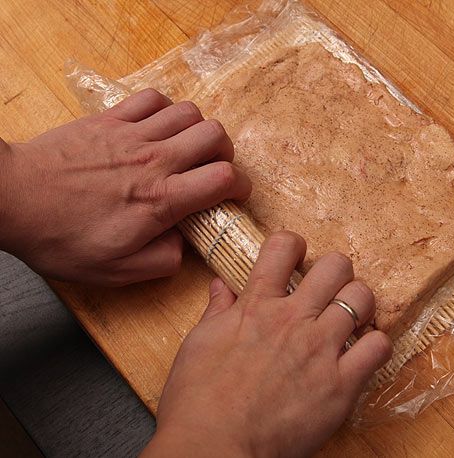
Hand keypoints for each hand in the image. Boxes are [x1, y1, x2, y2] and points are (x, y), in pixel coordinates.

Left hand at [0, 89, 250, 284]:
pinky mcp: (110, 119)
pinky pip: (153, 99)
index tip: (236, 194)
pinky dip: (167, 109)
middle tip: (213, 170)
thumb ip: (162, 261)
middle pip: (215, 136)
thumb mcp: (115, 270)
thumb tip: (184, 246)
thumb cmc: (60, 237)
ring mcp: (132, 135)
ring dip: (199, 130)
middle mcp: (155, 161)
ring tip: (188, 148)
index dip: (241, 186)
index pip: (224, 179)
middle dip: (225, 154)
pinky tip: (159, 127)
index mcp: (161, 200)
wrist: (12, 199)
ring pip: (190, 112)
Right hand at [143, 231, 391, 457]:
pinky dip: (375, 345)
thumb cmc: (198, 401)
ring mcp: (320, 349)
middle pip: (336, 265)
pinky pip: (378, 347)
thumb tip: (221, 285)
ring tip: (350, 319)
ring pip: (362, 298)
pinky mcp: (340, 384)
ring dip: (359, 304)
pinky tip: (361, 353)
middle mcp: (293, 319)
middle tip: (328, 290)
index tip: (295, 258)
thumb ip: (217, 311)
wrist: (213, 449)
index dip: (293, 245)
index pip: (284, 247)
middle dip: (335, 271)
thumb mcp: (198, 344)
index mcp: (257, 305)